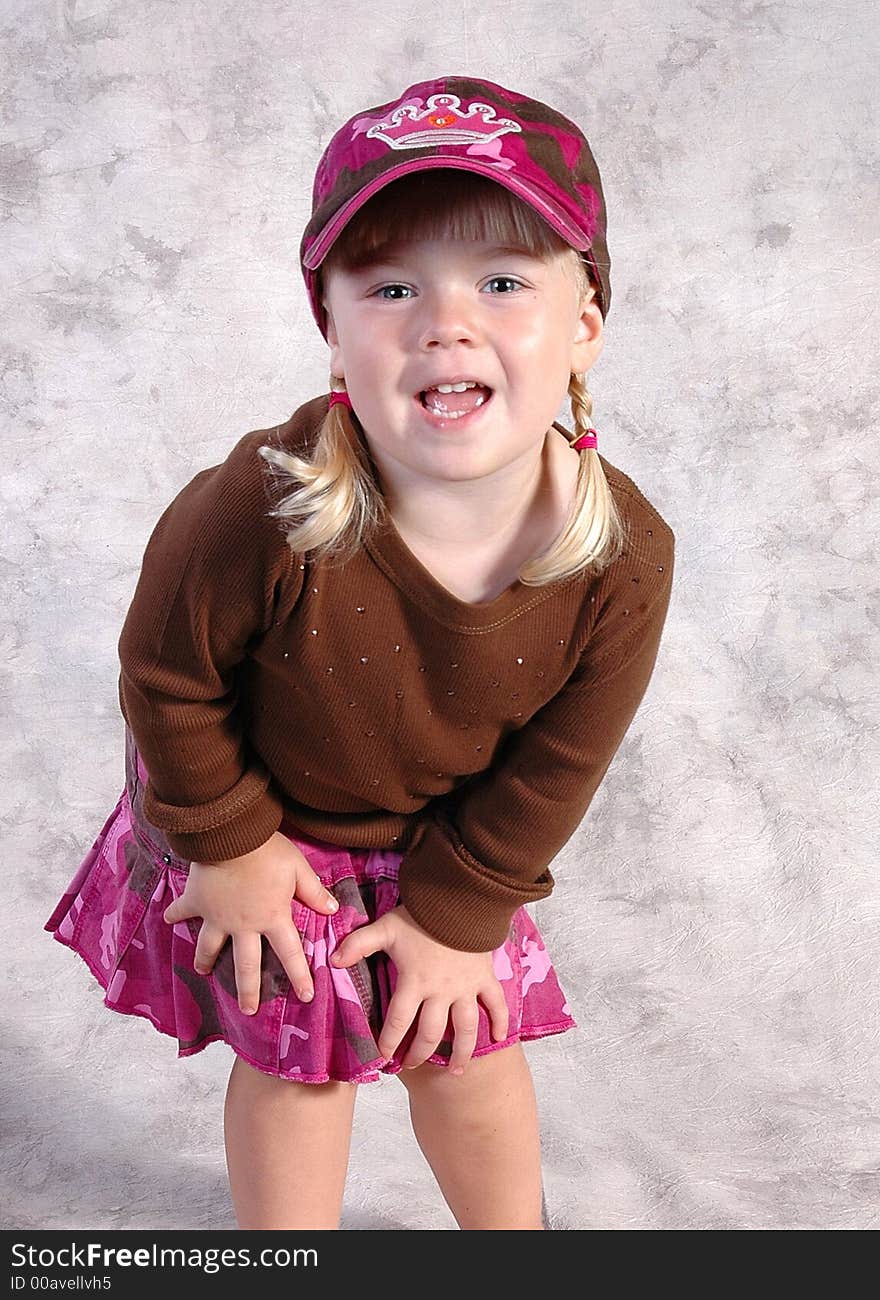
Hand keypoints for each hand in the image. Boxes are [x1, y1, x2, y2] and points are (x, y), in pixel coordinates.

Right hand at [162, 832, 338, 1014]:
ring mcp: (216, 916)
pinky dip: (174, 914)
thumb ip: (314, 891)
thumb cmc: (268, 850)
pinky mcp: (196, 901)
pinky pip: (183, 911)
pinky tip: (167, 918)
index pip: (290, 953)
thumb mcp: (298, 868)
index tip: (306, 996)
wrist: (230, 835)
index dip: (300, 976)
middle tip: (248, 1010)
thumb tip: (334, 910)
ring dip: (206, 960)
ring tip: (203, 971)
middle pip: (246, 965)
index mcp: (272, 917)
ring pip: (210, 947)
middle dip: (248, 990)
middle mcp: (243, 924)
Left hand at [330, 905, 508, 1074]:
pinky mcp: (485, 978)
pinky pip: (497, 1005)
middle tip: (410, 1064)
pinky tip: (499, 1038)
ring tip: (455, 1070)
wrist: (459, 897)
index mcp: (415, 982)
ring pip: (466, 1029)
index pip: (398, 1022)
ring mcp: (466, 987)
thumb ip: (358, 944)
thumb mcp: (385, 927)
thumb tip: (332, 960)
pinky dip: (500, 1022)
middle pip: (430, 1033)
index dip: (389, 1042)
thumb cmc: (421, 914)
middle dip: (419, 1053)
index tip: (384, 1057)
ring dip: (460, 1052)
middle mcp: (441, 991)